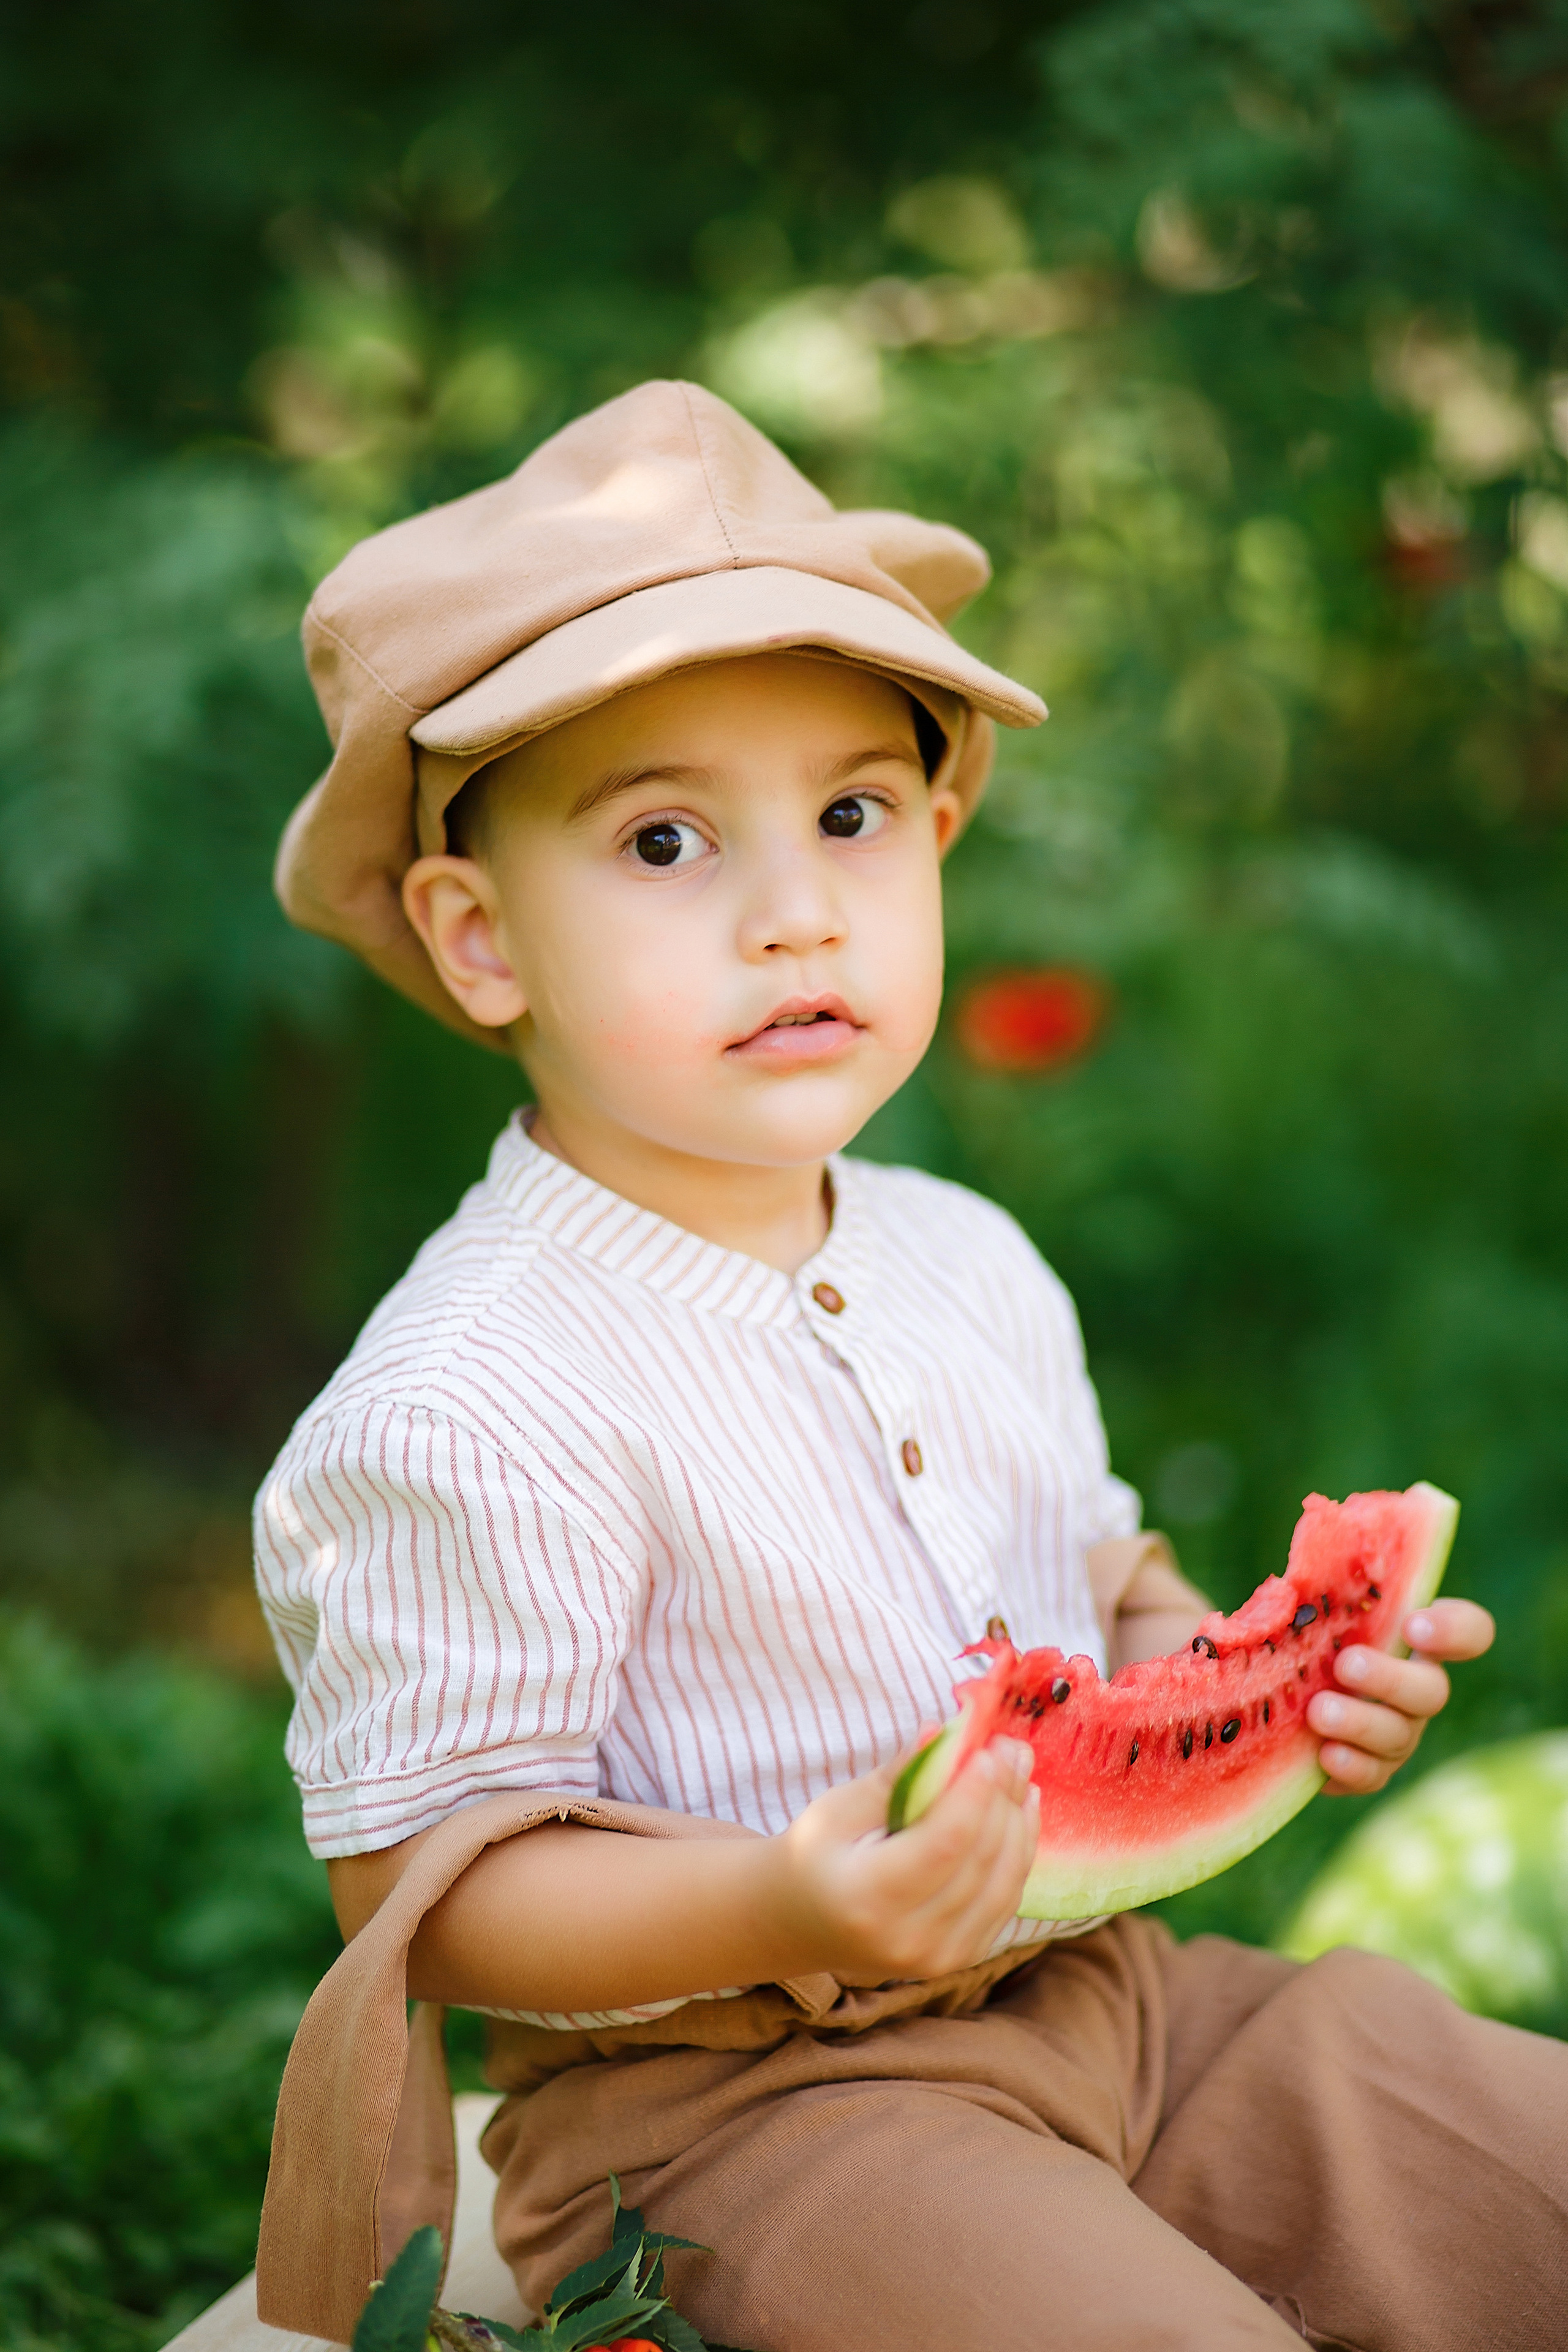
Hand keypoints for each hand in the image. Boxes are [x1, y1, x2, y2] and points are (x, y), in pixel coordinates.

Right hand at [771, 1733, 1038, 1982]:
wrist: (804, 1921)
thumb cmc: (816, 1854)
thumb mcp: (839, 1808)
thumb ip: (895, 1777)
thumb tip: (943, 1736)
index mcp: (869, 1899)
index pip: (943, 1844)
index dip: (974, 1793)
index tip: (988, 1748)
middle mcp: (911, 1940)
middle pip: (979, 1861)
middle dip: (1001, 1797)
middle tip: (1009, 1747)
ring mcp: (941, 1957)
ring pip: (1003, 1881)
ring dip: (1019, 1820)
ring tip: (1020, 1770)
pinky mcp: (961, 1957)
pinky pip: (1005, 1899)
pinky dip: (1018, 1852)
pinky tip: (1021, 1810)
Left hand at [1307, 1598, 1494, 1795]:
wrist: (1283, 1699)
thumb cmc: (1307, 1638)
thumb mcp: (1312, 1612)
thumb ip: (1317, 1598)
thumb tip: (1289, 1590)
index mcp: (1415, 1639)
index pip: (1468, 1630)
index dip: (1454, 1629)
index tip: (1413, 1625)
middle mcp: (1417, 1688)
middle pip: (1432, 1690)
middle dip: (1390, 1679)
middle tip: (1346, 1664)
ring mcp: (1400, 1733)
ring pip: (1399, 1734)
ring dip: (1360, 1722)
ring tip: (1319, 1710)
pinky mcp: (1372, 1769)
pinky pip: (1373, 1775)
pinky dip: (1350, 1764)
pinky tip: (1325, 1753)